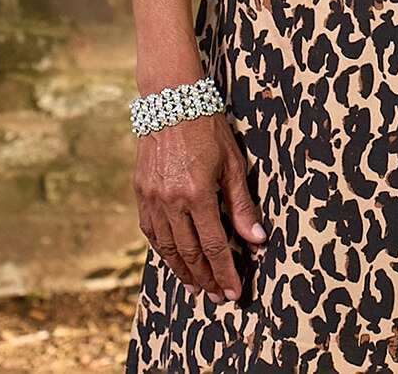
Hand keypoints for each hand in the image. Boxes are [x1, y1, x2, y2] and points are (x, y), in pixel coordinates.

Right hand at [133, 109, 267, 304]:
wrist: (171, 100)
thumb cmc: (207, 127)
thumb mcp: (232, 164)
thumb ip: (241, 205)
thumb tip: (256, 239)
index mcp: (197, 194)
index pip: (213, 245)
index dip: (224, 271)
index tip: (233, 291)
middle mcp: (171, 201)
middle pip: (190, 252)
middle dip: (205, 278)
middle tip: (217, 297)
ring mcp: (152, 197)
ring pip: (167, 246)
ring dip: (182, 270)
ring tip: (195, 287)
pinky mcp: (141, 191)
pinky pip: (150, 230)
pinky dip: (162, 249)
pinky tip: (172, 258)